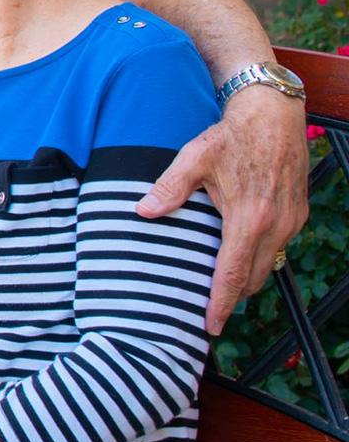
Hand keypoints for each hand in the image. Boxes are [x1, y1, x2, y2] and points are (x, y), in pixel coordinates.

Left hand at [136, 87, 309, 333]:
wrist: (274, 115)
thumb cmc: (232, 135)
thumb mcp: (194, 157)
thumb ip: (169, 187)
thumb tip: (143, 211)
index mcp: (249, 217)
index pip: (233, 273)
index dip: (222, 304)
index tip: (211, 326)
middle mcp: (276, 225)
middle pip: (253, 278)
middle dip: (233, 297)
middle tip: (210, 311)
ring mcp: (291, 222)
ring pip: (268, 265)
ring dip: (247, 278)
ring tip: (222, 288)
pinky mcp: (298, 215)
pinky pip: (278, 249)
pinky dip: (259, 259)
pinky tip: (240, 255)